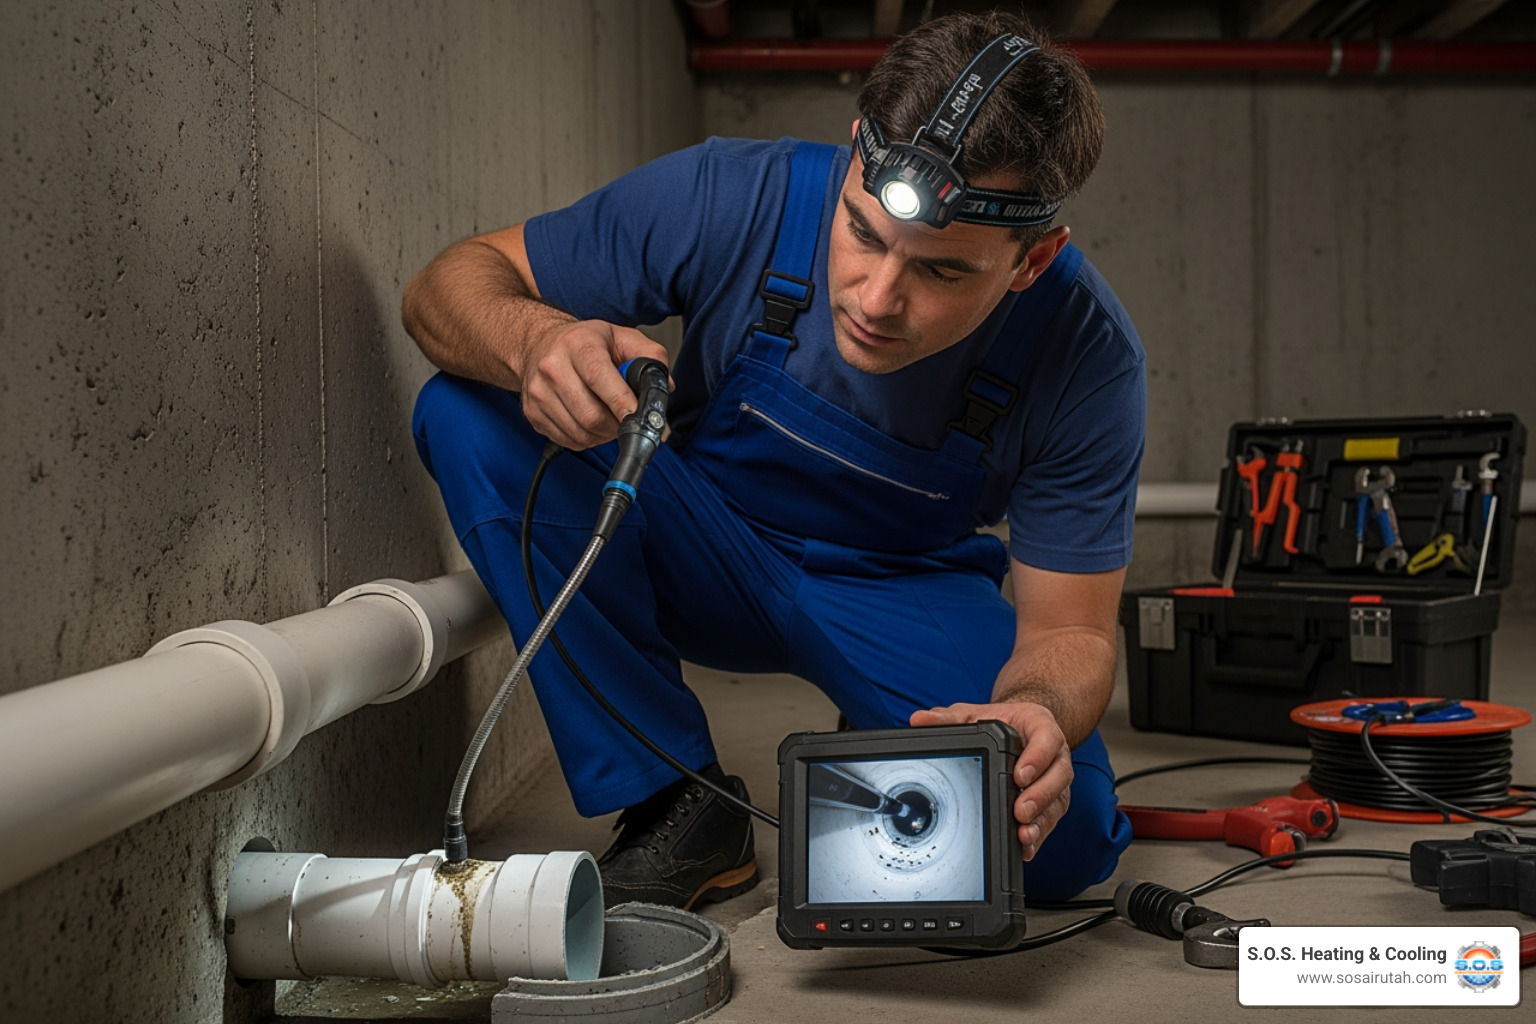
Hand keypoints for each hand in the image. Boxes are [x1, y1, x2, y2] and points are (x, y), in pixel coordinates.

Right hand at [516, 319, 669, 449]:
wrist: (540, 345)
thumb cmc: (584, 343)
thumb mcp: (622, 337)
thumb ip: (650, 357)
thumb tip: (665, 386)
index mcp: (577, 344)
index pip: (598, 377)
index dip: (620, 402)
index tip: (636, 416)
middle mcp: (552, 367)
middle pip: (590, 414)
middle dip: (617, 424)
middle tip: (626, 417)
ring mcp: (538, 393)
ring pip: (581, 432)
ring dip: (603, 434)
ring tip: (608, 417)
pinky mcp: (533, 414)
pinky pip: (569, 441)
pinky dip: (587, 438)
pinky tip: (590, 421)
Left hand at [909, 701, 1071, 861]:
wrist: (1021, 728)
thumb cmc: (1000, 721)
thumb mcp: (974, 714)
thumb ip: (950, 718)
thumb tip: (920, 720)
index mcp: (1040, 726)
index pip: (1047, 739)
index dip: (1038, 758)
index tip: (1020, 775)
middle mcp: (1055, 754)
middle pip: (1058, 775)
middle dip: (1040, 796)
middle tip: (1020, 811)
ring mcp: (1055, 779)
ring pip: (1057, 801)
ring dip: (1042, 820)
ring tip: (1024, 833)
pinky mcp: (1053, 801)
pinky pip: (1051, 819)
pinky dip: (1040, 834)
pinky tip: (1026, 846)